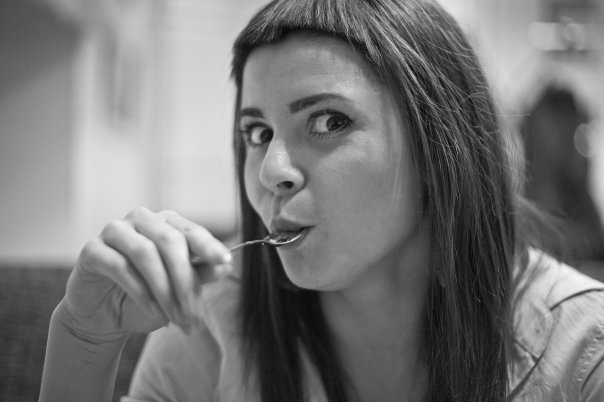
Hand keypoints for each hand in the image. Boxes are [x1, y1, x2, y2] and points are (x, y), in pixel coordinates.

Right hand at [61, 207, 230, 337]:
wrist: (104, 317)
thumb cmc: (147, 298)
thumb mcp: (179, 290)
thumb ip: (200, 275)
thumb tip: (226, 267)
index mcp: (167, 223)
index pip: (191, 231)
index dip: (209, 246)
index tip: (224, 260)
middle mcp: (142, 219)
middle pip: (170, 241)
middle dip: (185, 280)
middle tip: (195, 314)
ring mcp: (114, 231)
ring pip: (145, 253)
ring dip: (164, 289)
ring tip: (175, 317)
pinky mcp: (92, 250)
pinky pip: (119, 266)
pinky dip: (140, 290)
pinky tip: (153, 309)